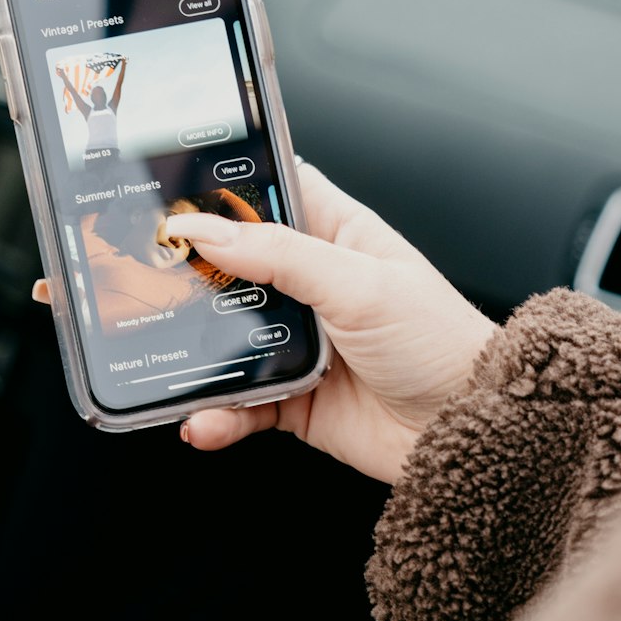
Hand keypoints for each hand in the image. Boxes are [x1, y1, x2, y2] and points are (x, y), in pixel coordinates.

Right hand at [161, 163, 495, 482]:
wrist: (471, 432)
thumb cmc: (440, 342)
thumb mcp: (359, 284)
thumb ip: (281, 255)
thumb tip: (206, 231)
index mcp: (336, 234)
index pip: (271, 192)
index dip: (223, 189)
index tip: (171, 190)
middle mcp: (312, 284)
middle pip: (234, 266)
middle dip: (192, 273)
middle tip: (148, 273)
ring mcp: (300, 341)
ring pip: (226, 337)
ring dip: (196, 350)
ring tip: (164, 354)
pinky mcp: (293, 398)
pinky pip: (239, 402)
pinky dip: (217, 413)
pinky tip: (203, 419)